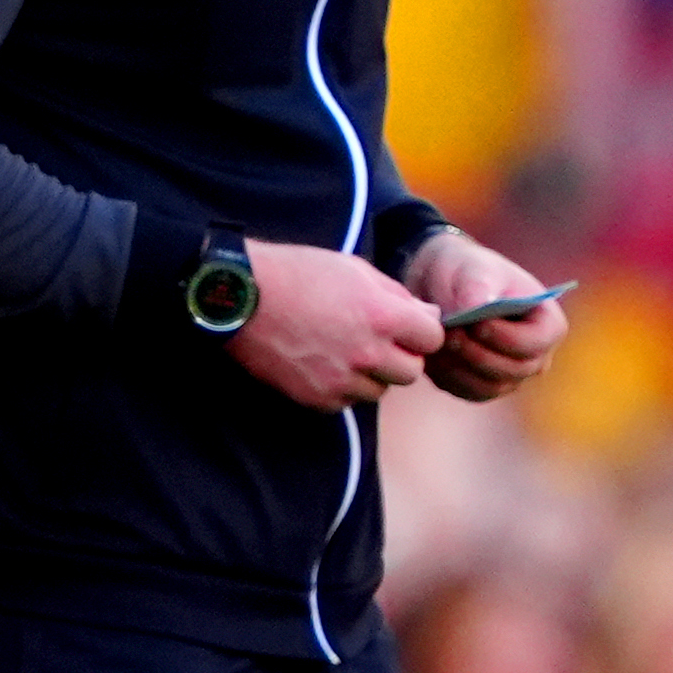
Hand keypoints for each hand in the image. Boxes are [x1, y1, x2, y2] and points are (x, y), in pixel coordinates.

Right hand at [229, 240, 447, 410]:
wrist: (239, 296)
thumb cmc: (296, 273)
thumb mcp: (354, 269)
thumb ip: (397, 295)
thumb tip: (427, 316)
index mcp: (382, 316)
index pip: (433, 338)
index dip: (422, 331)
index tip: (406, 326)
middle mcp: (366, 353)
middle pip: (411, 371)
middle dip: (399, 357)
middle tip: (375, 341)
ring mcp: (340, 379)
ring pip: (379, 391)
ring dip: (370, 375)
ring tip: (343, 352)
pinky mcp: (315, 397)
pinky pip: (345, 402)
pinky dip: (340, 388)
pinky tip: (321, 364)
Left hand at [404, 226, 567, 402]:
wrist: (439, 286)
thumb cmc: (466, 271)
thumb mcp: (472, 268)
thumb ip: (478, 285)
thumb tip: (478, 307)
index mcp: (547, 324)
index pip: (537, 343)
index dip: (506, 338)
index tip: (476, 323)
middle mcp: (535, 355)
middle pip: (514, 370)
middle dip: (477, 354)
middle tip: (448, 333)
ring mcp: (509, 374)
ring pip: (489, 387)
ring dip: (459, 367)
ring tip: (437, 340)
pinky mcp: (481, 385)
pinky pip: (466, 391)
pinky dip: (447, 376)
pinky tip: (431, 354)